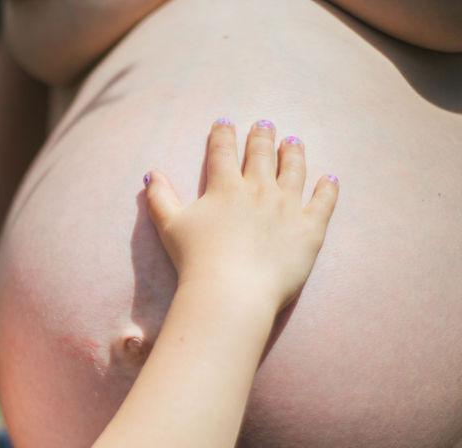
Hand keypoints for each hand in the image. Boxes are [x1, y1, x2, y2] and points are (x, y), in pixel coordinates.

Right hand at [145, 119, 338, 311]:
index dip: (223, 135)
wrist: (231, 292)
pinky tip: (329, 179)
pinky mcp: (309, 229)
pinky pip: (323, 203)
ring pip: (294, 171)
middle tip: (265, 124)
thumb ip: (160, 197)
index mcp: (225, 187)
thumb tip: (151, 173)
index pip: (223, 152)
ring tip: (293, 142)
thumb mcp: (169, 226)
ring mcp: (287, 207)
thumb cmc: (195, 260)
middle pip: (262, 155)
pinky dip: (327, 189)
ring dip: (294, 153)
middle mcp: (259, 190)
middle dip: (262, 137)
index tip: (225, 122)